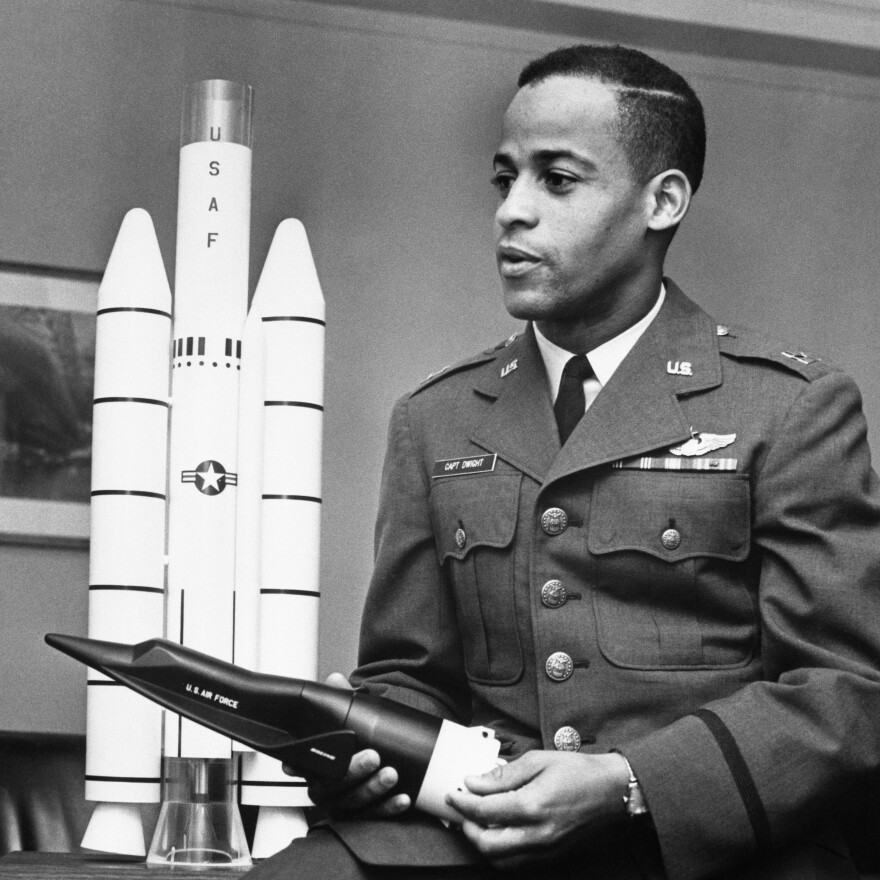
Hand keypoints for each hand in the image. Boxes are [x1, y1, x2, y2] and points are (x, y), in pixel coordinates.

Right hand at [283, 673, 410, 818]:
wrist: (384, 757)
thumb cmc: (359, 738)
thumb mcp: (351, 717)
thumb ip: (342, 698)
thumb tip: (336, 679)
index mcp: (316, 765)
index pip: (302, 765)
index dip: (298, 765)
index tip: (297, 764)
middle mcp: (325, 787)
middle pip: (332, 786)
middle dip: (353, 772)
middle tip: (374, 756)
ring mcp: (343, 803)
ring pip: (354, 802)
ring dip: (373, 789)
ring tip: (391, 774)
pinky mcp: (363, 816)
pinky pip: (374, 815)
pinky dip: (389, 808)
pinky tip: (403, 798)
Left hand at [445, 750, 629, 866]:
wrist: (613, 792)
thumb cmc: (580, 772)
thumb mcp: (538, 761)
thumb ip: (503, 774)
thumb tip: (475, 781)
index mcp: (533, 806)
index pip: (484, 810)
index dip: (462, 802)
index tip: (454, 793)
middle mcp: (537, 834)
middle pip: (487, 844)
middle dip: (467, 827)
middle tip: (461, 809)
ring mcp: (545, 849)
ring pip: (500, 860)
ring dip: (481, 843)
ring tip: (476, 822)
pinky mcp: (551, 856)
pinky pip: (517, 862)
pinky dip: (500, 851)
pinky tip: (498, 832)